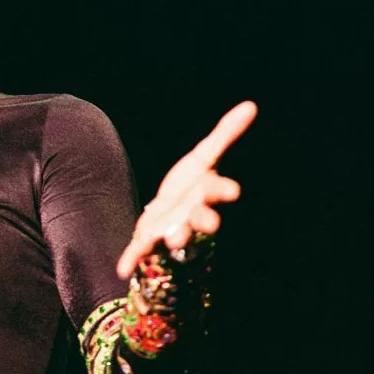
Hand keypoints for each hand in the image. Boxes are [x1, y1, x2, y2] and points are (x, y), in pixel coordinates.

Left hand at [116, 101, 256, 278]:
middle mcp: (190, 214)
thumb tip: (251, 105)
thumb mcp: (205, 155)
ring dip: (176, 238)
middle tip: (210, 223)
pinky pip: (140, 250)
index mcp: (203, 192)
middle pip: (200, 218)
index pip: (215, 189)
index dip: (222, 189)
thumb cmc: (191, 184)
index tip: (232, 190)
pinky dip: (132, 259)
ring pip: (175, 235)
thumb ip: (226, 134)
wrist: (170, 212)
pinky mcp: (149, 239)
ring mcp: (170, 227)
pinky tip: (122, 268)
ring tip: (174, 240)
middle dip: (205, 219)